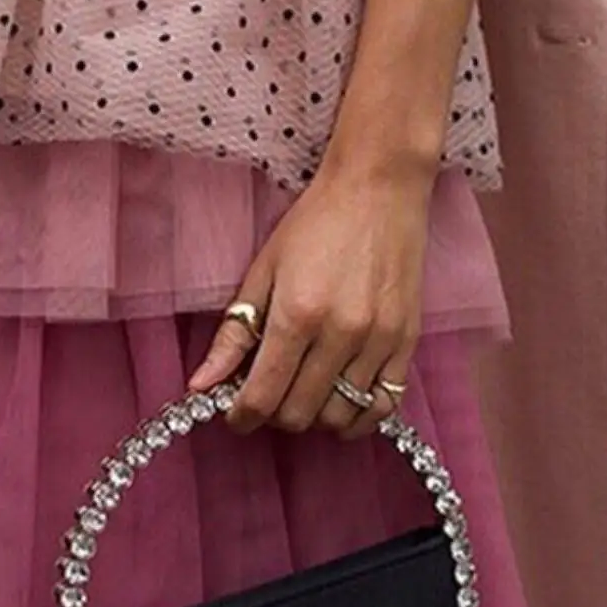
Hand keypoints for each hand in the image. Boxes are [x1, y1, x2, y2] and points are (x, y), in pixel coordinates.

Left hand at [188, 157, 431, 437]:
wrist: (379, 188)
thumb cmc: (316, 224)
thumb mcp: (262, 272)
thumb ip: (233, 335)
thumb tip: (200, 386)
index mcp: (296, 315)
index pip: (262, 396)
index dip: (242, 416)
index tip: (237, 415)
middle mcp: (339, 334)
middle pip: (298, 413)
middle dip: (274, 415)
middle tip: (268, 395)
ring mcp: (377, 341)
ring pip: (338, 416)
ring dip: (314, 416)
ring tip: (303, 394)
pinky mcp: (406, 341)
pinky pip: (383, 404)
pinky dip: (359, 418)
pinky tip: (342, 407)